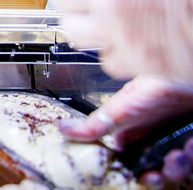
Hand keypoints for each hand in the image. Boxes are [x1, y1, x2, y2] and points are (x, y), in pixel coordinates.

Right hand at [60, 75, 192, 185]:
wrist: (188, 72)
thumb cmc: (161, 82)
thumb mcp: (124, 107)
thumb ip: (96, 123)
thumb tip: (64, 128)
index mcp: (132, 129)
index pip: (127, 157)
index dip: (130, 169)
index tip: (134, 173)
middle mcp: (154, 134)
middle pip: (151, 166)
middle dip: (154, 172)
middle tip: (155, 173)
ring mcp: (175, 137)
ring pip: (174, 166)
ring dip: (176, 166)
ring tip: (177, 155)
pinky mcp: (191, 138)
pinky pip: (192, 159)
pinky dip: (190, 155)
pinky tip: (189, 143)